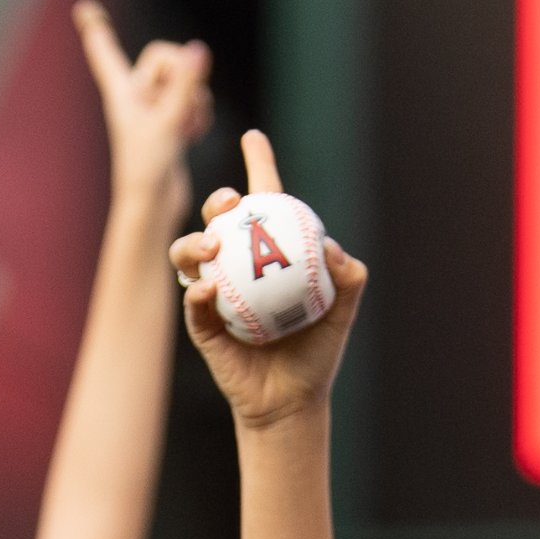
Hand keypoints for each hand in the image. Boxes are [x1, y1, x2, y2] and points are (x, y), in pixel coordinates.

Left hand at [76, 0, 210, 221]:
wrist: (153, 205)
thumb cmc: (147, 168)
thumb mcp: (167, 121)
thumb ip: (184, 84)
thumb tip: (198, 49)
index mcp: (122, 91)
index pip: (106, 52)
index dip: (97, 30)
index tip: (84, 9)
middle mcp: (135, 96)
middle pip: (167, 56)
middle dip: (185, 76)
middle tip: (183, 107)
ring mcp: (154, 109)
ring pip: (186, 80)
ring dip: (196, 100)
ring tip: (187, 127)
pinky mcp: (171, 122)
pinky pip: (193, 100)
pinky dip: (198, 113)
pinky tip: (193, 135)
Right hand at [174, 129, 365, 429]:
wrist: (292, 401)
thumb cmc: (318, 352)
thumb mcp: (342, 312)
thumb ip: (348, 277)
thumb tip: (331, 247)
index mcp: (270, 253)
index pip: (264, 200)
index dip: (257, 164)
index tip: (253, 137)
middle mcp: (237, 266)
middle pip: (218, 220)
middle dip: (217, 201)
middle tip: (232, 204)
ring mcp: (215, 293)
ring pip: (190, 252)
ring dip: (195, 241)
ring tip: (212, 245)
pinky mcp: (201, 324)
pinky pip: (193, 300)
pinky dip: (199, 289)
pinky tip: (211, 286)